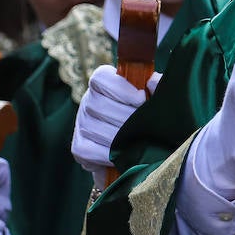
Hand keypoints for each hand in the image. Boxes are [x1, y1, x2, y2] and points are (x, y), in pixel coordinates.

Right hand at [72, 65, 161, 188]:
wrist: (137, 150)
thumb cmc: (146, 117)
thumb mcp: (153, 98)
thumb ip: (155, 86)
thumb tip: (152, 82)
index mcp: (104, 83)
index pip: (100, 78)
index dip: (120, 88)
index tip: (141, 98)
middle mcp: (88, 100)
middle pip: (98, 105)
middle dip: (125, 117)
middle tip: (143, 126)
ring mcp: (81, 123)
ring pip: (93, 128)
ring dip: (117, 138)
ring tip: (136, 142)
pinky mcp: (79, 146)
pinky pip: (86, 150)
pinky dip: (105, 155)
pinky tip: (120, 156)